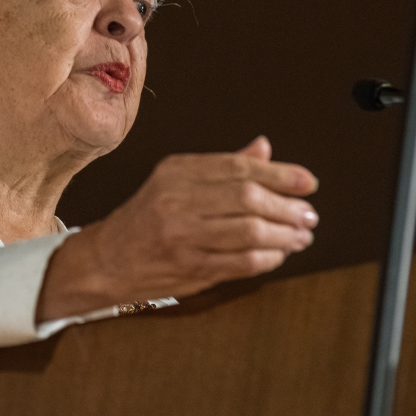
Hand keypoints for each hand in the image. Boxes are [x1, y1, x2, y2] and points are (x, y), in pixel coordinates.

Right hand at [36, 136, 318, 322]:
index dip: (280, 174)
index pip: (238, 168)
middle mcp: (176, 200)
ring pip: (250, 232)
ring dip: (284, 235)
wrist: (107, 259)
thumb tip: (263, 149)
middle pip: (247, 199)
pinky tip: (278, 254)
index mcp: (175, 172)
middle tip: (308, 214)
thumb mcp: (175, 182)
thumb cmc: (145, 219)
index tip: (308, 182)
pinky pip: (242, 262)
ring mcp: (182, 235)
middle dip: (287, 207)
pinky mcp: (189, 266)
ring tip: (299, 235)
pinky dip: (269, 258)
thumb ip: (221, 168)